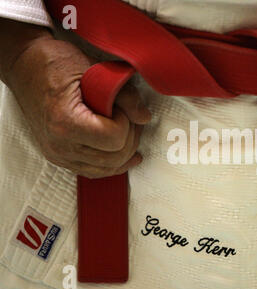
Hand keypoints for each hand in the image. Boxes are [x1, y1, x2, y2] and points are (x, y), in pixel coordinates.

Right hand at [1, 19, 150, 178]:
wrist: (25, 65)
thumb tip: (144, 117)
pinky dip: (112, 164)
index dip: (126, 123)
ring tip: (127, 131)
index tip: (120, 108)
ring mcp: (58, 154)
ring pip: (106, 169)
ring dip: (124, 152)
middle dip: (130, 138)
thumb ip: (125, 95)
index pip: (114, 139)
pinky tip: (126, 154)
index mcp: (65, 122)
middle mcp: (59, 144)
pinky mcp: (60, 157)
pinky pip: (93, 171)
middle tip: (130, 118)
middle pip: (113, 158)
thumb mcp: (95, 71)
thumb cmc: (55, 63)